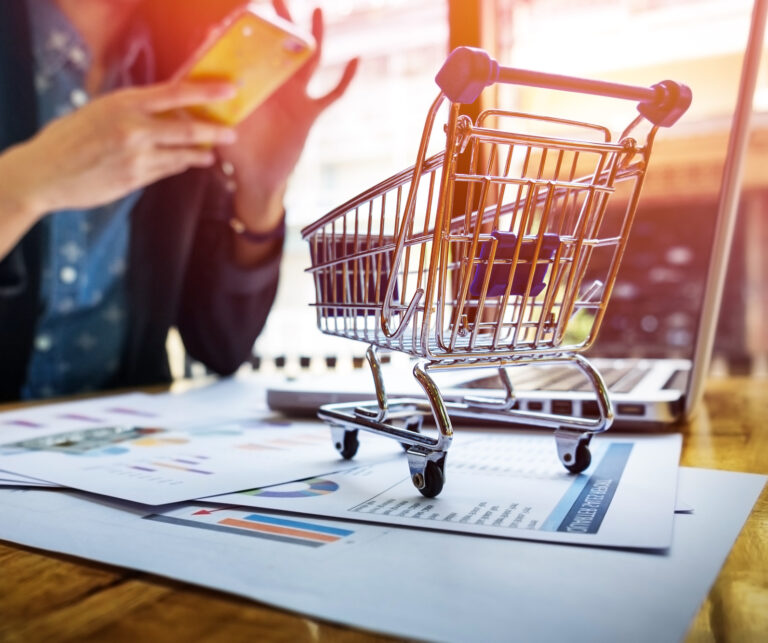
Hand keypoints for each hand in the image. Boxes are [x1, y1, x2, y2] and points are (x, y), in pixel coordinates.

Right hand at [10, 80, 238, 216]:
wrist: (44, 173)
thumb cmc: (69, 137)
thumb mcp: (99, 110)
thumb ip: (133, 111)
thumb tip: (167, 110)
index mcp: (124, 103)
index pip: (175, 93)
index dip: (206, 92)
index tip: (230, 91)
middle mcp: (134, 128)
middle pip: (188, 128)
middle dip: (214, 131)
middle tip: (231, 133)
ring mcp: (137, 156)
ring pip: (181, 155)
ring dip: (199, 154)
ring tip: (211, 153)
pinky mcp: (136, 179)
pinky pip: (167, 170)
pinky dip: (179, 166)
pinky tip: (185, 163)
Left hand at [217, 0, 357, 236]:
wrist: (258, 178)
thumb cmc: (234, 153)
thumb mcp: (218, 123)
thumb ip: (209, 104)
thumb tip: (192, 86)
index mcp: (252, 85)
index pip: (250, 50)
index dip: (246, 30)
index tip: (242, 9)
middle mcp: (274, 86)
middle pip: (280, 46)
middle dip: (280, 20)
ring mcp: (295, 97)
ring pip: (309, 61)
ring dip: (314, 36)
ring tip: (316, 10)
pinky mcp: (310, 113)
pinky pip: (332, 94)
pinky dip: (345, 78)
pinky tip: (356, 59)